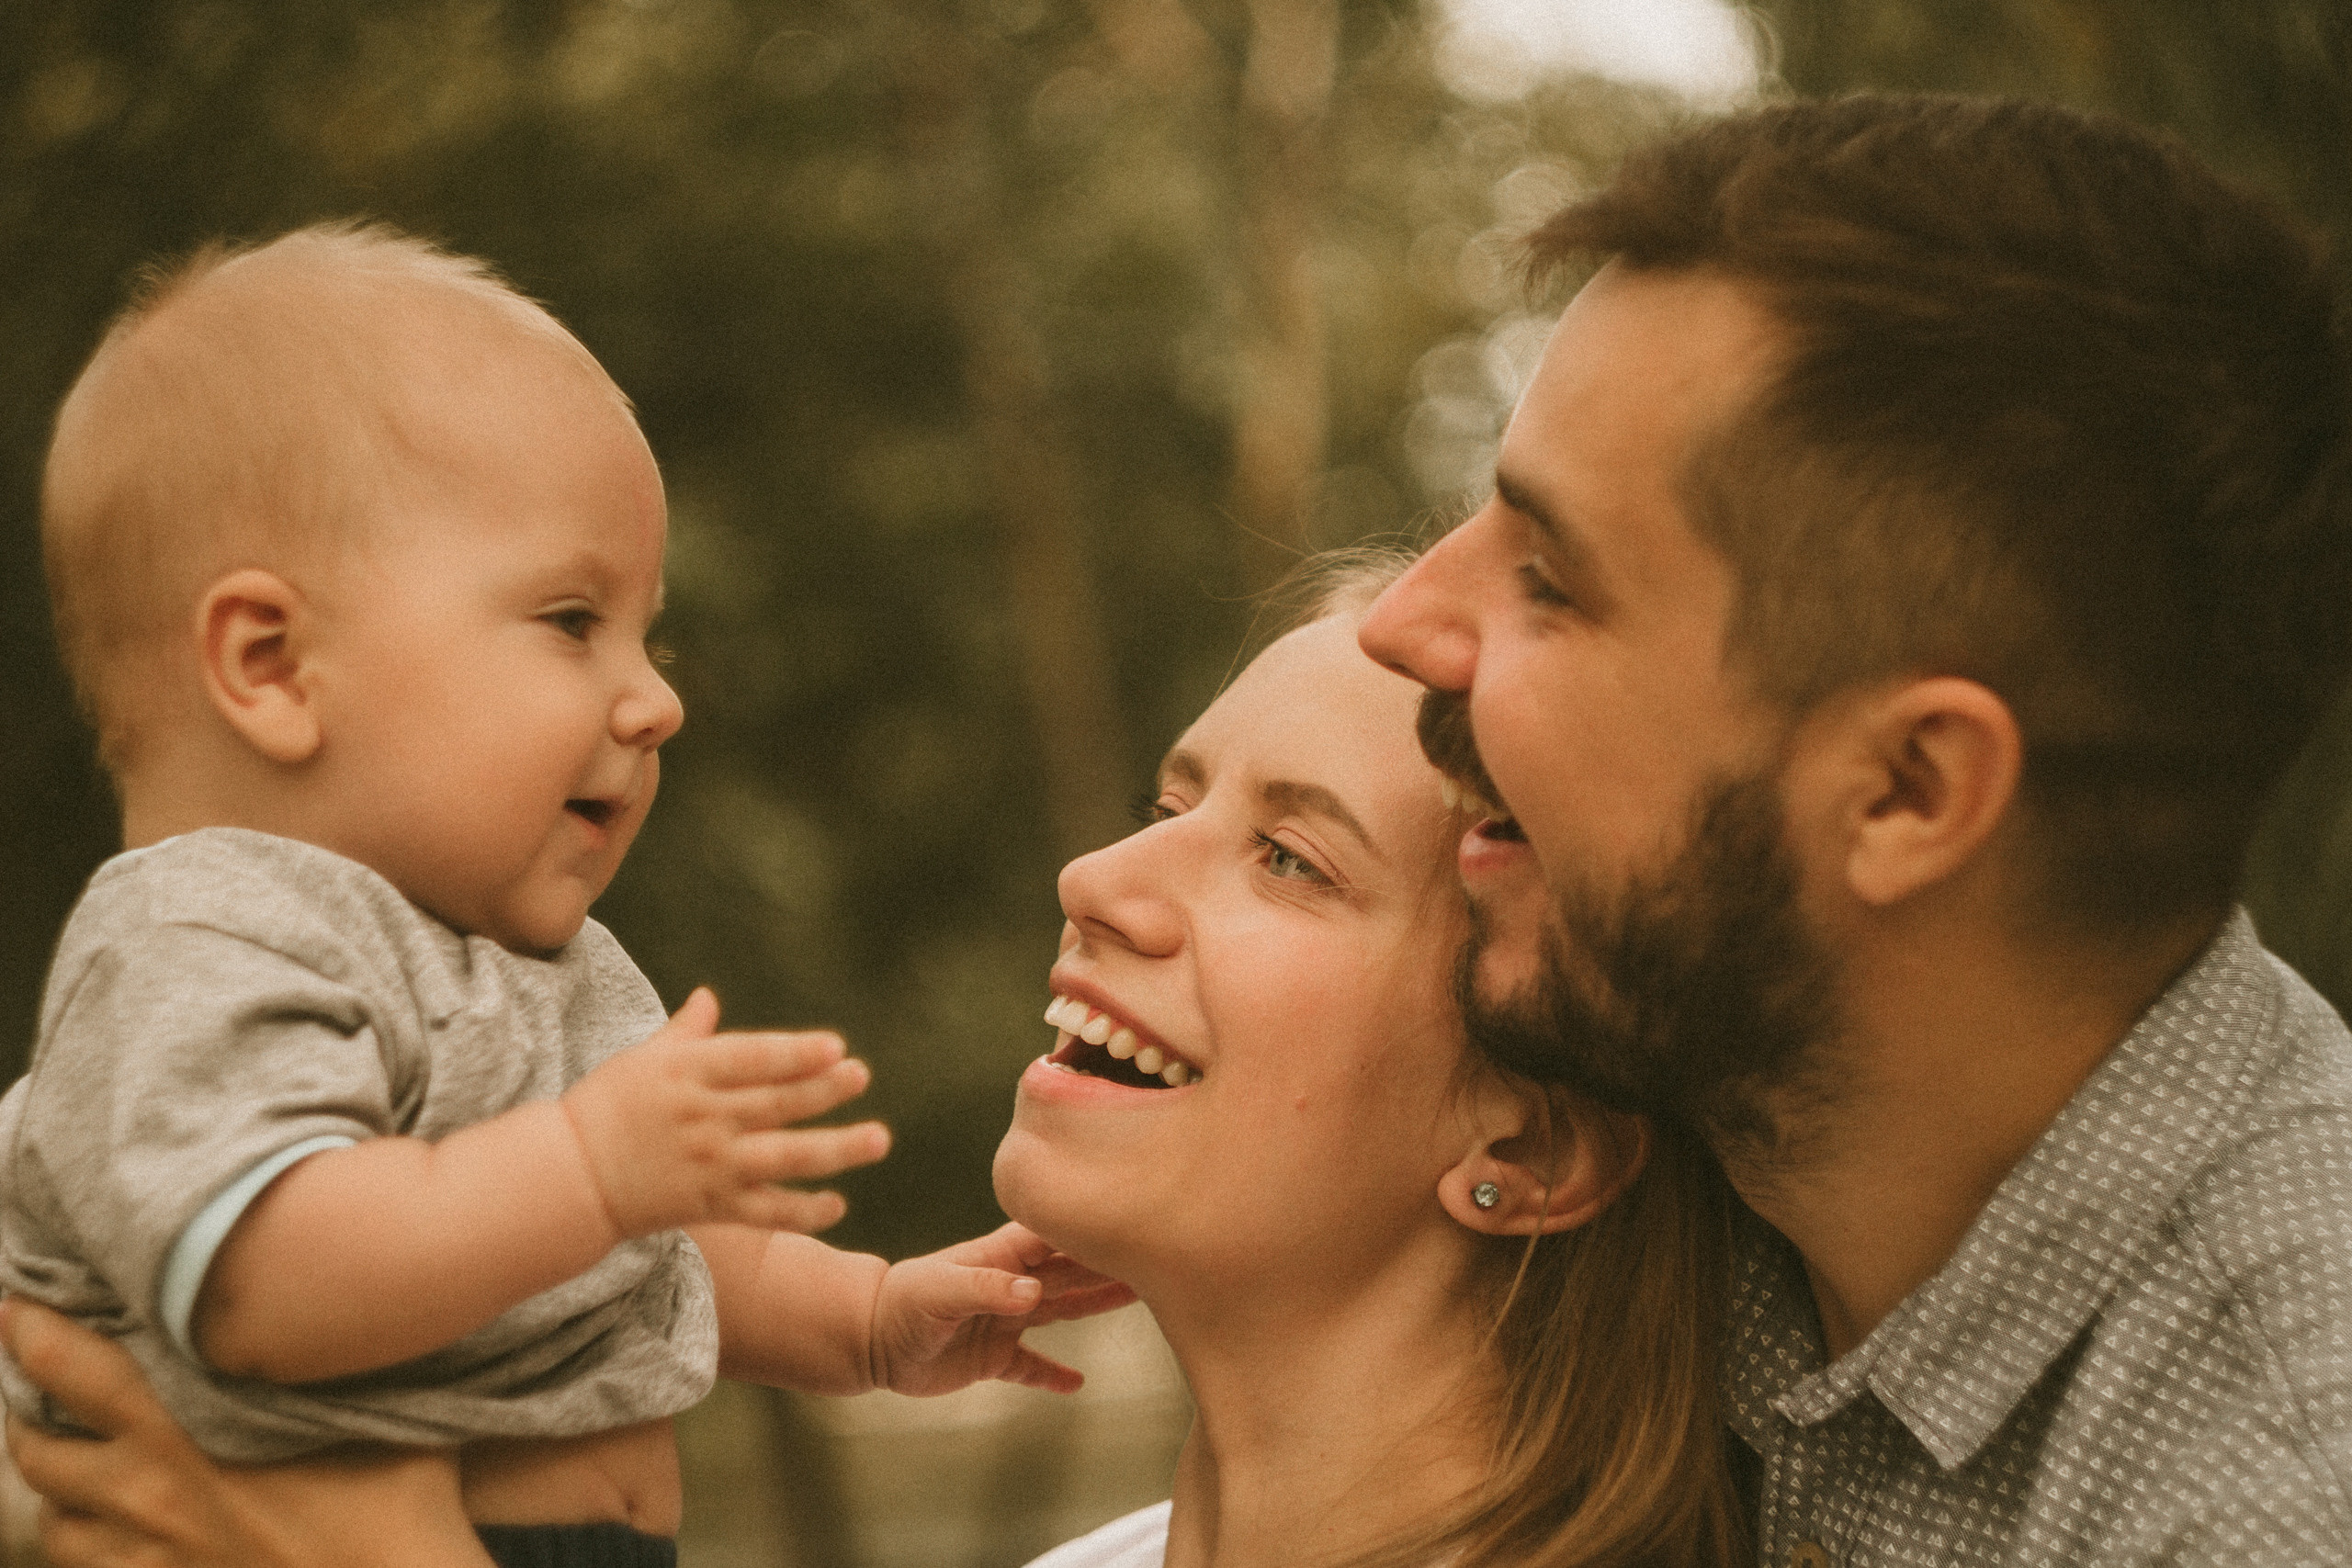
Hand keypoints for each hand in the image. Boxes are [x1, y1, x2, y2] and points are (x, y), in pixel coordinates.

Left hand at [0, 1300, 486, 1567]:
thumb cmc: (395, 1493)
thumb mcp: (365, 1396)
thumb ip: (324, 1346)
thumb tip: (329, 1295)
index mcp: (179, 1428)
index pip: (69, 1366)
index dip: (30, 1328)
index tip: (19, 1304)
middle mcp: (144, 1492)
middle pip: (36, 1448)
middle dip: (30, 1409)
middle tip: (42, 1379)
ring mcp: (148, 1554)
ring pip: (53, 1520)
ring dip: (55, 1484)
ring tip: (74, 1458)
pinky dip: (89, 1543)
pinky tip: (115, 1527)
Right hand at [564, 987, 890, 1236]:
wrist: (568, 1177)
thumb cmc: (604, 1107)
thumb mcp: (641, 1060)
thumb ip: (685, 1033)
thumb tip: (709, 997)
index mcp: (687, 1072)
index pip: (752, 1057)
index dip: (796, 1052)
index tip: (835, 1046)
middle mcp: (704, 1117)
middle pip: (777, 1102)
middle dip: (825, 1089)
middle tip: (861, 1075)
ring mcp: (710, 1164)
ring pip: (784, 1156)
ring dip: (837, 1149)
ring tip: (878, 1139)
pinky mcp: (710, 1206)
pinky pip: (766, 1211)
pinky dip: (803, 1212)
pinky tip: (838, 1205)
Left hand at [867, 1223, 1137, 1396]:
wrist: (868, 1339)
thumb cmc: (901, 1303)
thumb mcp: (939, 1291)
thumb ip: (985, 1289)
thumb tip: (1032, 1292)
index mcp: (1001, 1257)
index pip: (1054, 1237)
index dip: (1089, 1227)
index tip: (1129, 1216)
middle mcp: (1010, 1284)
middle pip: (1069, 1272)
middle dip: (1108, 1262)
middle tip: (1155, 1255)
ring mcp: (1005, 1319)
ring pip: (1062, 1309)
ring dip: (1096, 1304)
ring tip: (1139, 1298)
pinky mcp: (994, 1357)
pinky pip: (1031, 1365)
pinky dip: (1052, 1375)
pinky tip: (1077, 1384)